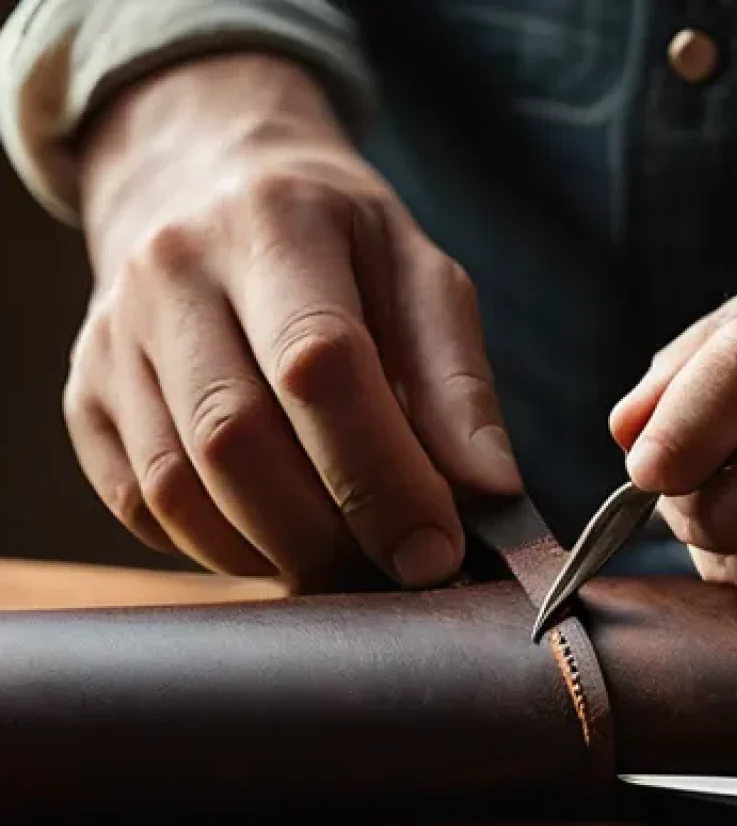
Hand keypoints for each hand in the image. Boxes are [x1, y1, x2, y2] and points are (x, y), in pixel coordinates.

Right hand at [67, 54, 520, 590]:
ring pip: (178, 486)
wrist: (206, 182)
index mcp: (276, 225)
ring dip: (270, 553)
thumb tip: (493, 492)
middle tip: (391, 572)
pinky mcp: (84, 393)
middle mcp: (174, 273)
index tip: (434, 551)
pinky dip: (214, 547)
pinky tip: (270, 538)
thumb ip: (458, 384)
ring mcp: (113, 337)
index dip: (382, 477)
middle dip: (327, 535)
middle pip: (236, 439)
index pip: (320, 366)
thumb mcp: (417, 276)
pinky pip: (139, 504)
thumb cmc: (337, 241)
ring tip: (339, 563)